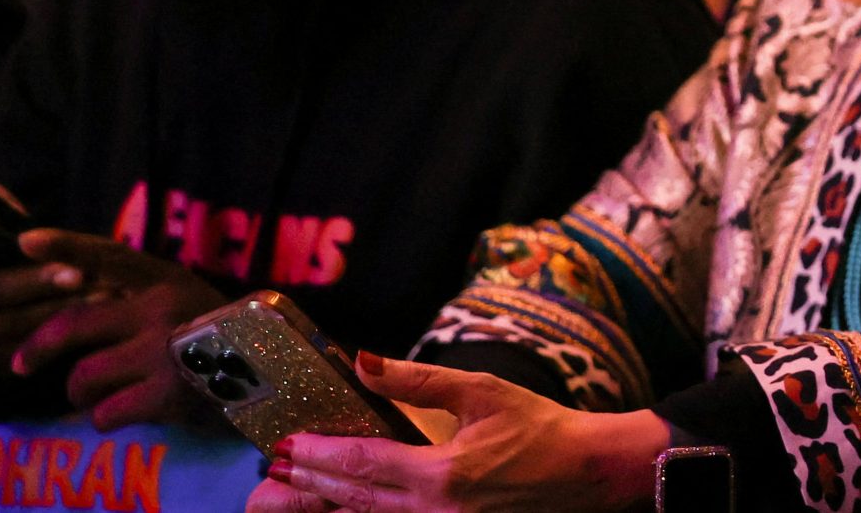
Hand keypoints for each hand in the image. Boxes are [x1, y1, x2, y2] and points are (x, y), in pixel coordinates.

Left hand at [8, 230, 228, 428]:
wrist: (277, 377)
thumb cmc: (224, 338)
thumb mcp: (188, 303)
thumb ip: (141, 302)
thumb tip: (79, 306)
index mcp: (167, 281)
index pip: (111, 256)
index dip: (68, 246)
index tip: (25, 241)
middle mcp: (161, 310)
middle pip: (74, 324)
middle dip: (37, 348)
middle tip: (21, 366)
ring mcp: (162, 353)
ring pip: (82, 376)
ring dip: (80, 393)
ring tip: (96, 396)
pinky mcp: (164, 395)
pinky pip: (104, 413)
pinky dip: (104, 418)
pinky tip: (121, 414)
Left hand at [249, 354, 668, 512]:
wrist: (587, 473)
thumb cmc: (542, 429)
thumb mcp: (483, 392)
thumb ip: (420, 379)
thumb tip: (364, 362)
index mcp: (442, 475)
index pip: (363, 464)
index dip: (321, 454)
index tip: (289, 444)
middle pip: (355, 501)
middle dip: (311, 485)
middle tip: (273, 473)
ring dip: (327, 505)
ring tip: (291, 494)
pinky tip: (347, 505)